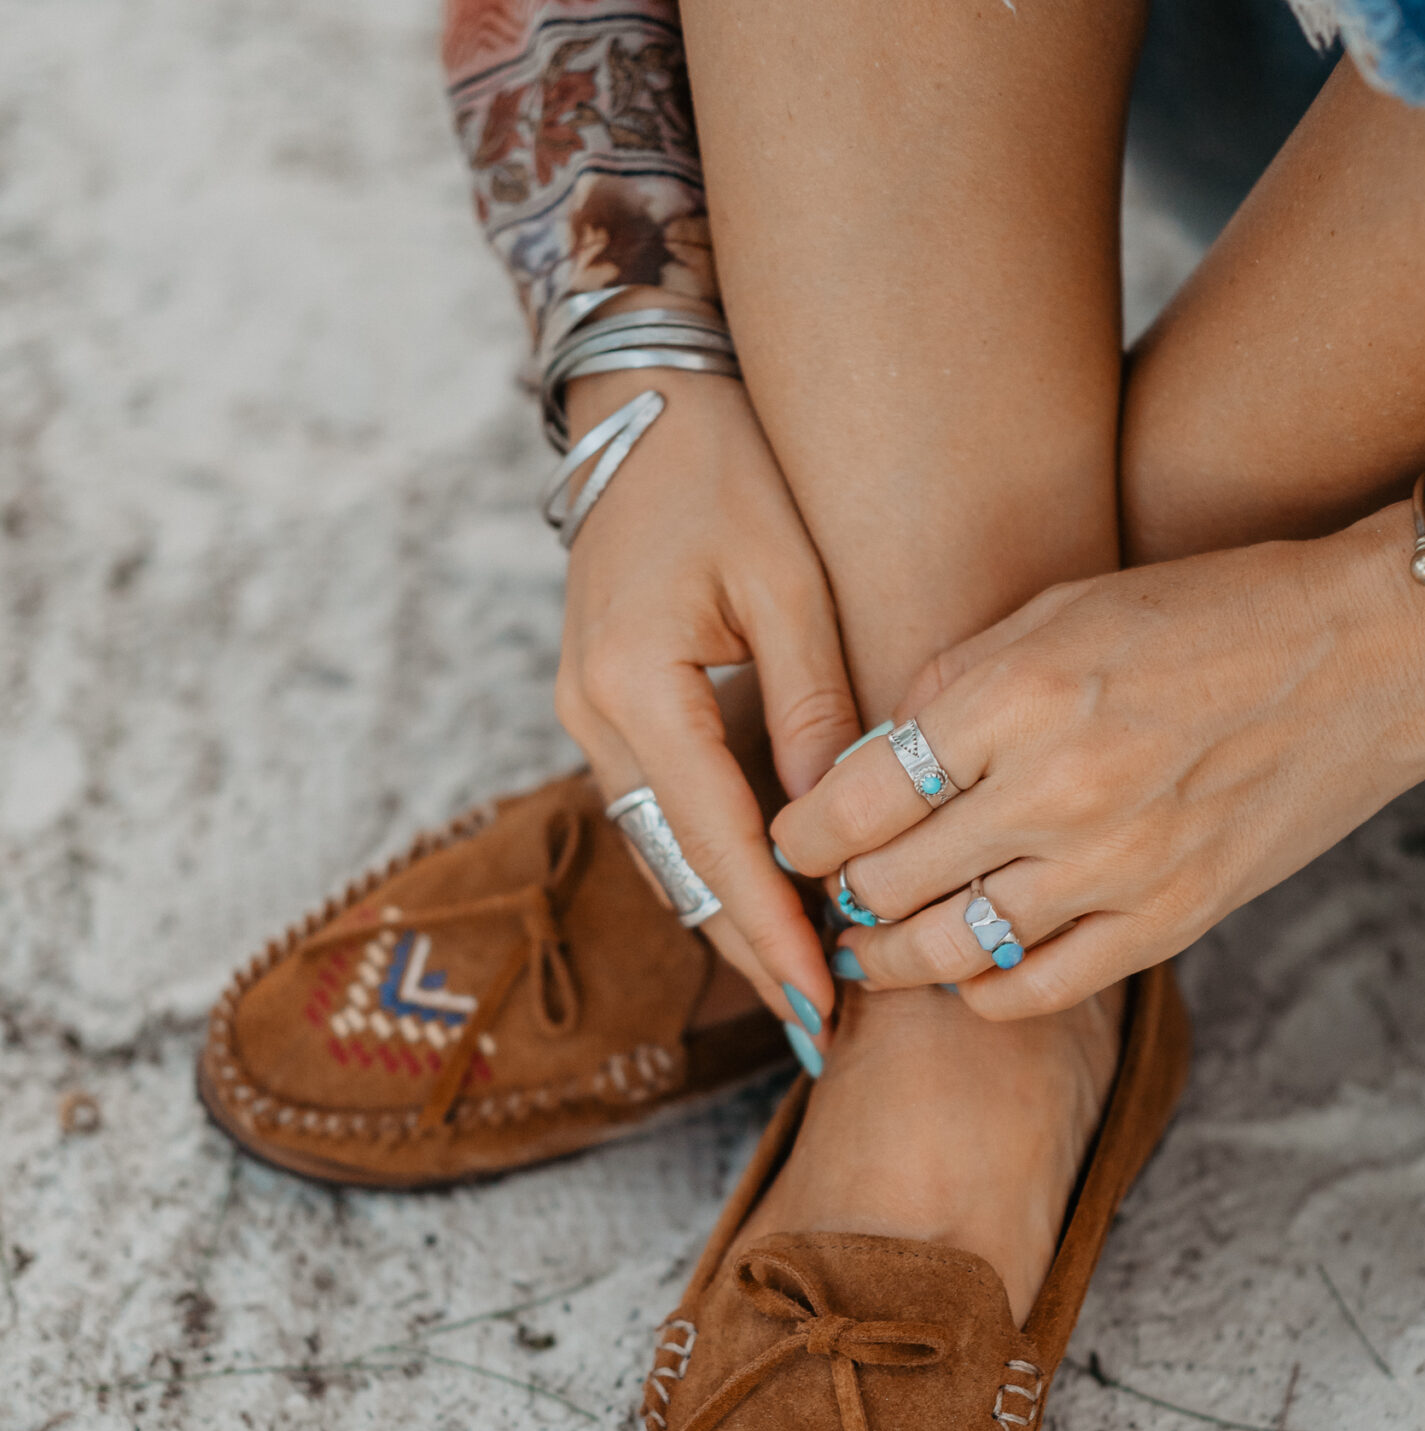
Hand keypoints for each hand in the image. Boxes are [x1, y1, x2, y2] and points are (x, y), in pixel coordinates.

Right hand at [555, 297, 856, 1026]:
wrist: (642, 405)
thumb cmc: (726, 472)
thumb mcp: (789, 580)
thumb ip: (810, 705)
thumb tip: (831, 824)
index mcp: (635, 683)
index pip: (715, 839)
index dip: (770, 926)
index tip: (820, 998)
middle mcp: (594, 715)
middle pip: (680, 865)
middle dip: (751, 946)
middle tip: (822, 1025)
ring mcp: (587, 717)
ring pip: (665, 849)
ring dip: (732, 913)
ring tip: (808, 983)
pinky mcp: (604, 711)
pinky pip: (661, 813)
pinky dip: (715, 863)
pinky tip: (773, 900)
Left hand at [772, 476, 1424, 1014]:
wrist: (1374, 651)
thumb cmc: (1213, 610)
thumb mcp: (1065, 607)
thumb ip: (957, 686)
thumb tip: (867, 767)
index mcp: (1017, 692)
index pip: (855, 796)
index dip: (804, 830)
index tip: (795, 835)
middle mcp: (1057, 788)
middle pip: (886, 881)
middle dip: (842, 892)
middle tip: (832, 890)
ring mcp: (1117, 866)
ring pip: (947, 951)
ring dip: (891, 956)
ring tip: (873, 947)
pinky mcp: (1170, 918)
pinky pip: (1037, 989)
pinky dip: (982, 993)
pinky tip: (966, 976)